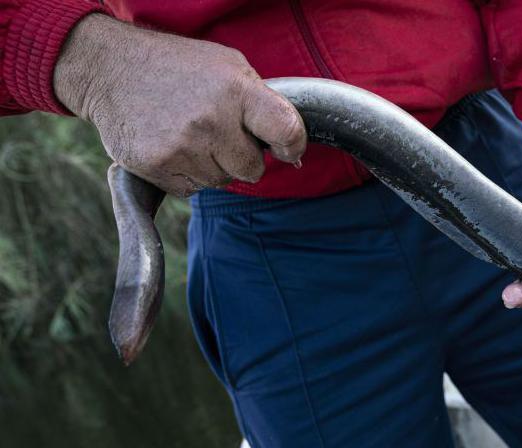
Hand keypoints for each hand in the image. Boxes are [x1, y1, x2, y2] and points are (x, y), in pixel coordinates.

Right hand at [54, 14, 305, 196]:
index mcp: (236, 90)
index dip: (293, 146)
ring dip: (211, 166)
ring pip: (220, 181)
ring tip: (190, 134)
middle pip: (252, 169)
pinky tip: (173, 146)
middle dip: (242, 157)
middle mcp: (210, 120)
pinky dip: (186, 174)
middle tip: (220, 133)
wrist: (110, 69)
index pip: (286, 130)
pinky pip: (191, 190)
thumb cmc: (178, 68)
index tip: (287, 150)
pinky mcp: (157, 166)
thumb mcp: (228, 66)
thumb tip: (288, 141)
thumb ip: (260, 101)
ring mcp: (182, 146)